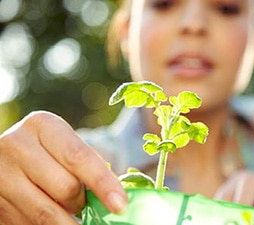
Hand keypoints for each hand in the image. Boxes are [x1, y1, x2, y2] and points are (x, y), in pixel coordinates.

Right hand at [0, 111, 126, 224]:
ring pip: (46, 212)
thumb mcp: (66, 147)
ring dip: (67, 220)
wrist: (11, 156)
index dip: (102, 183)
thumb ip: (88, 166)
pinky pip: (28, 223)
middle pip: (65, 187)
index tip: (121, 205)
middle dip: (82, 202)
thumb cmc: (50, 151)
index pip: (78, 157)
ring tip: (72, 212)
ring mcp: (0, 174)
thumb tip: (117, 200)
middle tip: (84, 202)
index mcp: (42, 125)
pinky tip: (53, 215)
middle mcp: (17, 145)